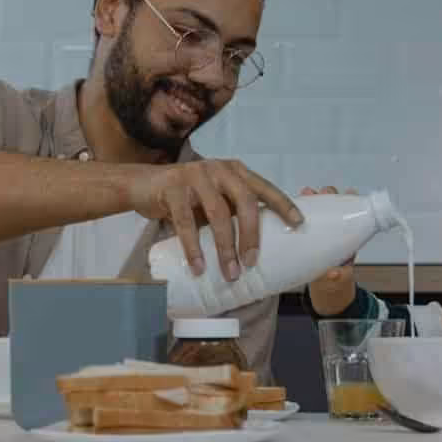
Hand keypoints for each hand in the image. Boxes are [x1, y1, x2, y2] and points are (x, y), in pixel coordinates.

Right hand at [127, 159, 302, 281]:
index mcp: (234, 171)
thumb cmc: (186, 197)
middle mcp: (218, 169)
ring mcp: (195, 176)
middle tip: (252, 263)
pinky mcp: (172, 188)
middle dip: (251, 235)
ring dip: (225, 247)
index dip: (283, 204)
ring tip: (230, 272)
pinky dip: (194, 248)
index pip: (264, 188)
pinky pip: (185, 222)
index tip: (298, 224)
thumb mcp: (214, 197)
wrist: (142, 184)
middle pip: (244, 201)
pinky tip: (199, 267)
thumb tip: (257, 247)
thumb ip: (232, 209)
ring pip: (217, 214)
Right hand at [301, 187, 358, 314]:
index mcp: (347, 235)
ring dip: (309, 199)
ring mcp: (317, 230)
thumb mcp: (340, 278)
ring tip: (304, 194)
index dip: (350, 200)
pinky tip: (285, 207)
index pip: (351, 212)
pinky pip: (297, 219)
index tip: (349, 194)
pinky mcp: (302, 233)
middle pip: (332, 205)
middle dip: (327, 195)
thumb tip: (334, 273)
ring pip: (314, 209)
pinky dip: (292, 211)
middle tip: (320, 194)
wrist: (323, 287)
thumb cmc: (336, 278)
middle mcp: (333, 228)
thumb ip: (339, 276)